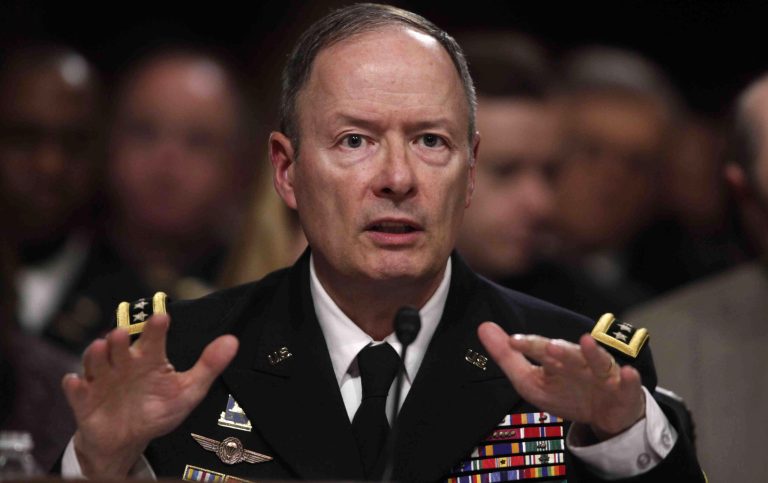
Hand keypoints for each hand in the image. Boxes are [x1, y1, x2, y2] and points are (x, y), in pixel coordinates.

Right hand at [62, 314, 237, 477]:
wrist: (127, 439)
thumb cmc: (157, 409)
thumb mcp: (188, 390)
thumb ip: (209, 366)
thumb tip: (232, 341)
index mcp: (149, 359)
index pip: (153, 338)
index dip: (155, 328)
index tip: (161, 317)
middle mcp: (124, 364)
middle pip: (119, 346)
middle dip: (119, 340)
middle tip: (122, 334)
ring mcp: (102, 380)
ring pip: (96, 362)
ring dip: (96, 355)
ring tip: (100, 347)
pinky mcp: (85, 400)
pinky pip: (76, 391)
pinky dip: (74, 386)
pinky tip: (75, 382)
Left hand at [478, 322, 644, 439]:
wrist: (606, 415)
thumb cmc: (566, 392)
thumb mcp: (530, 380)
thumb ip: (507, 357)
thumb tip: (483, 327)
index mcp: (556, 360)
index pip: (540, 350)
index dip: (528, 345)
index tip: (513, 342)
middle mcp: (580, 362)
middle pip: (569, 354)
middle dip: (560, 350)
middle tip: (549, 346)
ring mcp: (603, 375)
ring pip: (598, 362)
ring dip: (593, 353)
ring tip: (586, 342)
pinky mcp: (624, 390)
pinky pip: (629, 385)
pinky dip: (630, 379)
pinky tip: (629, 374)